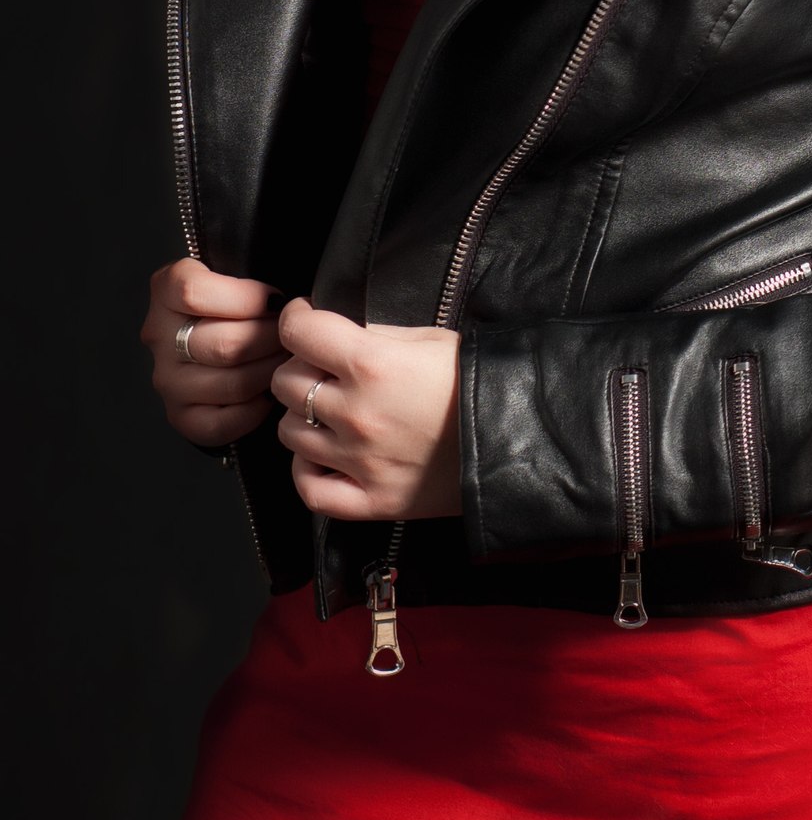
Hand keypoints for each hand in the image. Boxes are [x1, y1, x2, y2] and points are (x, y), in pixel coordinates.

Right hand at [141, 259, 284, 446]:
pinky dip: (255, 410)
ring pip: (231, 383)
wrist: (227, 332)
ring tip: (287, 359)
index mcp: (165, 290)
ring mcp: (167, 381)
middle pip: (222, 343)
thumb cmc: (242, 297)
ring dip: (270, 372)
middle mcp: (159, 337)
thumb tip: (294, 298)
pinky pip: (221, 423)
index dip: (246, 297)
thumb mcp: (239, 269)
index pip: (192, 292)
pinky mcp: (181, 417)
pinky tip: (269, 392)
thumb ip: (253, 270)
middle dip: (271, 339)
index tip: (275, 300)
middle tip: (293, 335)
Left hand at [270, 298, 462, 521]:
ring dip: (303, 415)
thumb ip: (374, 336)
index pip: (298, 333)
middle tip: (322, 366)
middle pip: (286, 382)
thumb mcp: (428, 338)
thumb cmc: (476, 379)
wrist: (518, 434)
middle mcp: (356, 412)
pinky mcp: (371, 500)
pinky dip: (308, 468)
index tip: (303, 319)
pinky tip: (324, 454)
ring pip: (288, 431)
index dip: (296, 319)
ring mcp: (359, 461)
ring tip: (330, 410)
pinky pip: (309, 487)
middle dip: (300, 366)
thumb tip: (335, 337)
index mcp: (372, 364)